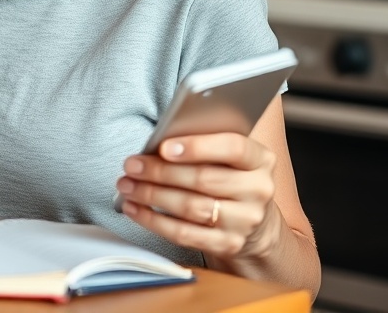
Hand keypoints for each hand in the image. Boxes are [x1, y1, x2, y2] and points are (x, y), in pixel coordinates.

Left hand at [116, 132, 281, 261]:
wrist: (254, 223)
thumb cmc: (229, 177)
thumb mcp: (227, 156)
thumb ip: (202, 144)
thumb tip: (156, 143)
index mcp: (260, 160)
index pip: (233, 147)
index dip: (197, 147)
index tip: (163, 147)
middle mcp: (258, 190)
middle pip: (204, 179)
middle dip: (160, 172)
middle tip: (131, 165)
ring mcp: (245, 221)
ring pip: (191, 207)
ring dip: (152, 195)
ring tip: (127, 186)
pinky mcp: (229, 244)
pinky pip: (185, 233)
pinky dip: (154, 221)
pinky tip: (135, 209)